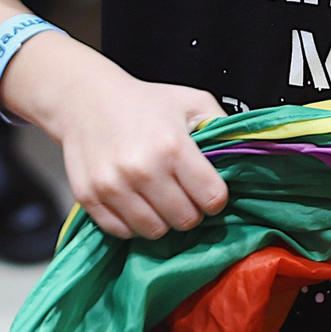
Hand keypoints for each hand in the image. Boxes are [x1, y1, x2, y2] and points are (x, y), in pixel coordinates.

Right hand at [15, 46, 228, 238]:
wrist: (84, 99)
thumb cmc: (143, 101)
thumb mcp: (191, 101)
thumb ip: (222, 126)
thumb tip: (246, 153)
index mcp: (173, 147)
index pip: (212, 199)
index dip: (214, 197)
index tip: (207, 189)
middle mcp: (143, 170)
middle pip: (185, 220)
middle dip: (190, 210)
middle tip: (182, 194)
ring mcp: (113, 186)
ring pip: (155, 232)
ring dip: (162, 220)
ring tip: (159, 198)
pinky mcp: (90, 198)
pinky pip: (123, 232)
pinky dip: (133, 223)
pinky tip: (135, 201)